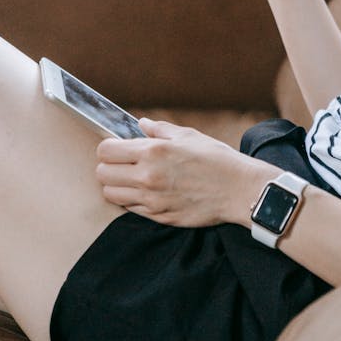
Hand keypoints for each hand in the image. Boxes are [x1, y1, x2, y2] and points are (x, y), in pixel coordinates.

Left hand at [95, 118, 274, 227]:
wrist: (238, 189)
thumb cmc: (216, 159)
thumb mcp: (189, 136)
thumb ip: (159, 130)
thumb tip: (141, 124)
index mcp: (153, 151)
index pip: (106, 151)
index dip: (109, 147)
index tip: (118, 147)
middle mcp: (147, 176)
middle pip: (102, 174)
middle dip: (109, 166)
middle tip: (124, 163)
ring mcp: (151, 200)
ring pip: (111, 194)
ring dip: (117, 185)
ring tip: (134, 178)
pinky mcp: (158, 216)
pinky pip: (129, 208)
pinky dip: (132, 199)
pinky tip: (148, 191)